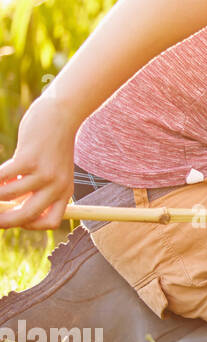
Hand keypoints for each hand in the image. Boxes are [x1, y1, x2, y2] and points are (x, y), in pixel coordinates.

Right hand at [0, 95, 77, 229]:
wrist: (61, 115)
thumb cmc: (51, 146)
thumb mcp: (51, 170)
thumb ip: (35, 189)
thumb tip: (7, 209)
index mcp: (65, 191)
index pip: (50, 222)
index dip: (30, 225)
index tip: (16, 217)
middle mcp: (57, 185)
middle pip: (26, 216)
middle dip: (3, 220)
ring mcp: (44, 173)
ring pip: (8, 195)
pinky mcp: (29, 159)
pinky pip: (0, 178)